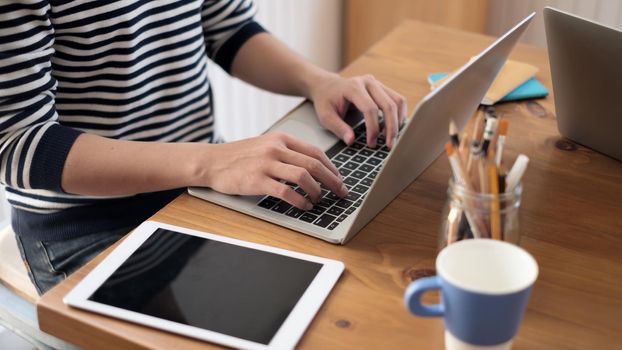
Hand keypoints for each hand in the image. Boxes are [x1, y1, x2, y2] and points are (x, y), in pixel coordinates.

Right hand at [198, 132, 347, 209]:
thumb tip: (313, 169)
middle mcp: (276, 149)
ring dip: (317, 191)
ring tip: (320, 200)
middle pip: (314, 164)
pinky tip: (304, 206)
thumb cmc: (239, 156)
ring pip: (303, 177)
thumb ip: (287, 152)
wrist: (212, 161)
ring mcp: (267, 164)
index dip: (332, 167)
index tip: (339, 179)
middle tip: (341, 192)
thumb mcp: (265, 145)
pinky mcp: (257, 180)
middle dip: (332, 180)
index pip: (315, 152)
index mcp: (281, 139)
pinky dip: (300, 200)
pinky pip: (286, 192)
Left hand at [309, 73, 407, 148]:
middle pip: (388, 105)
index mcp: (353, 87)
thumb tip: (351, 140)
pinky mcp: (382, 88)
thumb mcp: (326, 116)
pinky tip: (393, 128)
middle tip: (389, 145)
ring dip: (398, 121)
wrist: (327, 86)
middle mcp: (368, 82)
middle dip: (391, 127)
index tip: (371, 143)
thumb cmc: (326, 101)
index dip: (373, 128)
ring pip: (397, 101)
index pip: (370, 109)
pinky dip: (399, 115)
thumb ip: (338, 128)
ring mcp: (377, 83)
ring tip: (391, 138)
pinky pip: (398, 100)